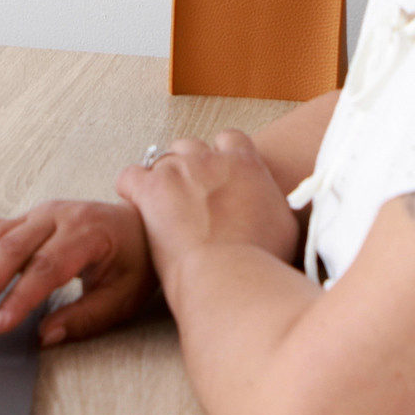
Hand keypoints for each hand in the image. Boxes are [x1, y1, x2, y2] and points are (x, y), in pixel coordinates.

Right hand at [0, 200, 156, 346]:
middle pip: (10, 252)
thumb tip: (46, 337)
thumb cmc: (136, 260)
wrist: (143, 223)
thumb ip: (84, 317)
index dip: (18, 299)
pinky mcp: (22, 220)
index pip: (45, 269)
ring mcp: (36, 216)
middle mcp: (56, 217)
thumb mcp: (123, 296)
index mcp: (86, 233)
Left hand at [115, 129, 298, 284]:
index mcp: (245, 163)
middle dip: (189, 166)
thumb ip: (271, 204)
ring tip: (164, 207)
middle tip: (190, 197)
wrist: (229, 275)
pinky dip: (132, 189)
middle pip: (191, 146)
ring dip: (163, 179)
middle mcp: (210, 159)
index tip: (219, 176)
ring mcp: (177, 171)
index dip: (222, 156)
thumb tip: (270, 204)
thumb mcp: (284, 226)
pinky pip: (130, 176)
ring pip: (161, 160)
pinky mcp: (150, 189)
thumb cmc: (262, 260)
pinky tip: (138, 206)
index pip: (231, 139)